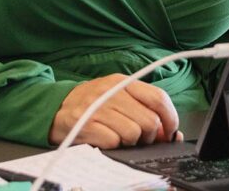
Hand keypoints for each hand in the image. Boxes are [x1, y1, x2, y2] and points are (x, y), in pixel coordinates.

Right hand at [49, 74, 180, 148]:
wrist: (56, 108)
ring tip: (120, 138)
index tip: (171, 131)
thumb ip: (144, 110)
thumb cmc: (93, 105)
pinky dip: (114, 145)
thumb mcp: (119, 99)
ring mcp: (99, 107)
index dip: (170, 118)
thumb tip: (172, 134)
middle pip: (149, 120)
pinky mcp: (87, 124)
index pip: (158, 97)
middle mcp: (112, 91)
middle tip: (141, 138)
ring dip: (131, 142)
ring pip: (134, 133)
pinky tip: (106, 140)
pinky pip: (114, 141)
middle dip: (150, 136)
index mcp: (123, 82)